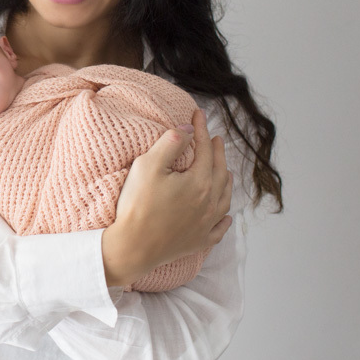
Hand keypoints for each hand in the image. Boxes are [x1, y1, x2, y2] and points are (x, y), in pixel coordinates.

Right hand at [102, 109, 232, 286]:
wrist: (133, 246)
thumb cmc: (138, 205)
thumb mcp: (148, 166)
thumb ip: (170, 143)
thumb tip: (188, 129)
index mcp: (199, 182)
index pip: (205, 149)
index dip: (202, 129)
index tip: (199, 114)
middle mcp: (209, 202)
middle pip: (219, 171)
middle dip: (218, 152)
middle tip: (216, 138)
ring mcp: (206, 224)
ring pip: (224, 198)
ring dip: (226, 181)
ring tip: (224, 171)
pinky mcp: (199, 241)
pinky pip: (219, 229)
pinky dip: (225, 220)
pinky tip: (226, 217)